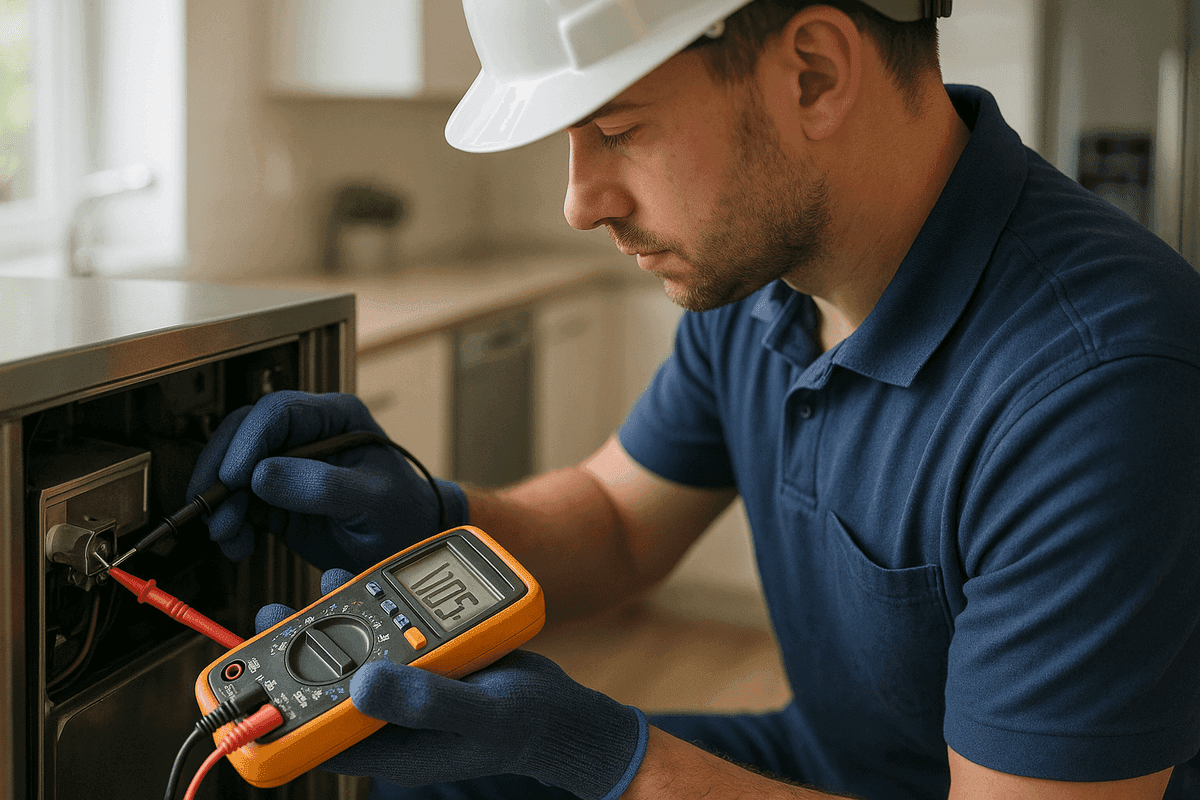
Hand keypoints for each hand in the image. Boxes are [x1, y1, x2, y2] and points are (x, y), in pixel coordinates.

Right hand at [188, 391, 466, 571]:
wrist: (408, 545)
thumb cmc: (404, 514)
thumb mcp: (372, 499)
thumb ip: (322, 485)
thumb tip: (261, 475)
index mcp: (337, 417)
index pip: (278, 412)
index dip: (248, 441)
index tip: (233, 476)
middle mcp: (308, 433)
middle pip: (244, 435)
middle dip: (222, 471)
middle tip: (211, 506)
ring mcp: (289, 465)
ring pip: (234, 469)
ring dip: (221, 502)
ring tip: (227, 535)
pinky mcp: (277, 497)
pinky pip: (239, 502)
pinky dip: (231, 523)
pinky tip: (238, 544)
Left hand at [256, 570, 648, 799]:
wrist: (559, 711)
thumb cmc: (522, 725)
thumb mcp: (476, 715)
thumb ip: (422, 701)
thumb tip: (361, 683)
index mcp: (388, 746)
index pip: (316, 740)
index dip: (275, 721)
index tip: (245, 695)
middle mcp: (385, 717)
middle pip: (322, 688)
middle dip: (292, 657)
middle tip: (269, 619)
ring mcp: (401, 686)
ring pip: (350, 655)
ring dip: (330, 624)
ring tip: (311, 592)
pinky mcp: (418, 659)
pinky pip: (383, 632)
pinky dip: (370, 608)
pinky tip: (360, 582)